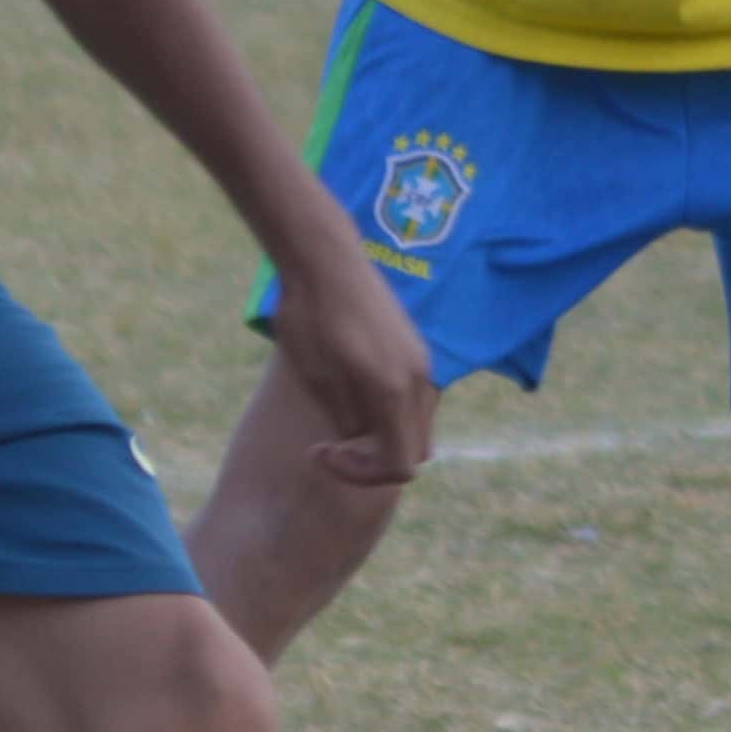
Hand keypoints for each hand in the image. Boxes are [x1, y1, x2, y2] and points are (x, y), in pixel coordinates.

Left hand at [268, 245, 438, 488]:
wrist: (323, 257)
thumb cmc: (309, 315)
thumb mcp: (316, 379)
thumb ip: (346, 420)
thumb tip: (361, 440)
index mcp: (393, 391)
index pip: (400, 466)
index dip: (360, 474)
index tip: (321, 450)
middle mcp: (419, 378)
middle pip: (414, 450)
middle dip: (373, 460)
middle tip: (328, 445)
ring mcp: (421, 360)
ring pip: (414, 424)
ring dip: (381, 434)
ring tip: (336, 418)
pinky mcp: (413, 347)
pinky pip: (411, 398)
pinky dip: (386, 410)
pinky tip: (349, 390)